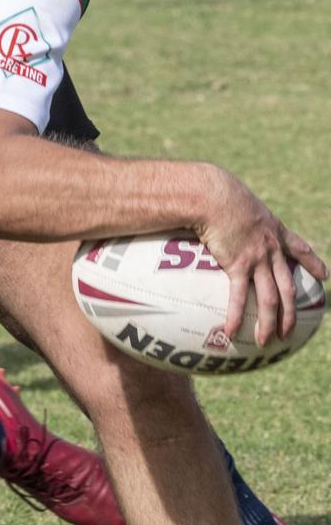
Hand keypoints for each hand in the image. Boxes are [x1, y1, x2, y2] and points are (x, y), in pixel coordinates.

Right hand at [194, 165, 327, 345]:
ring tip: (266, 341)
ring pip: (270, 298)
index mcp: (274, 231)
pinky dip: (236, 315)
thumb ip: (236, 210)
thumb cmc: (219, 192)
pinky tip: (232, 331)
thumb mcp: (237, 199)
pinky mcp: (238, 265)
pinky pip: (239, 297)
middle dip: (291, 312)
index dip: (313, 263)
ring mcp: (257, 259)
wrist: (214, 195)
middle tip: (291, 331)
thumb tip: (220, 207)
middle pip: (288, 287)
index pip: (299, 249)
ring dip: (270, 323)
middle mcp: (271, 249)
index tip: (325, 276)